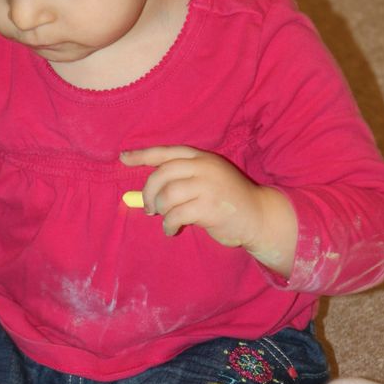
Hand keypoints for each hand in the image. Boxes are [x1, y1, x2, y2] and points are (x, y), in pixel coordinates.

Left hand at [121, 145, 296, 274]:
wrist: (260, 215)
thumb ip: (182, 182)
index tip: (123, 158)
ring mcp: (207, 186)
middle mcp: (203, 167)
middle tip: (149, 207)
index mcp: (201, 158)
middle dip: (149, 191)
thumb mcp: (207, 181)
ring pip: (167, 195)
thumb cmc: (228, 200)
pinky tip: (172, 230)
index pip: (165, 152)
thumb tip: (146, 196)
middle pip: (161, 174)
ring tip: (165, 218)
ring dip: (159, 209)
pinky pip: (176, 215)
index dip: (142, 155)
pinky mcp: (209, 207)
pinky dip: (168, 225)